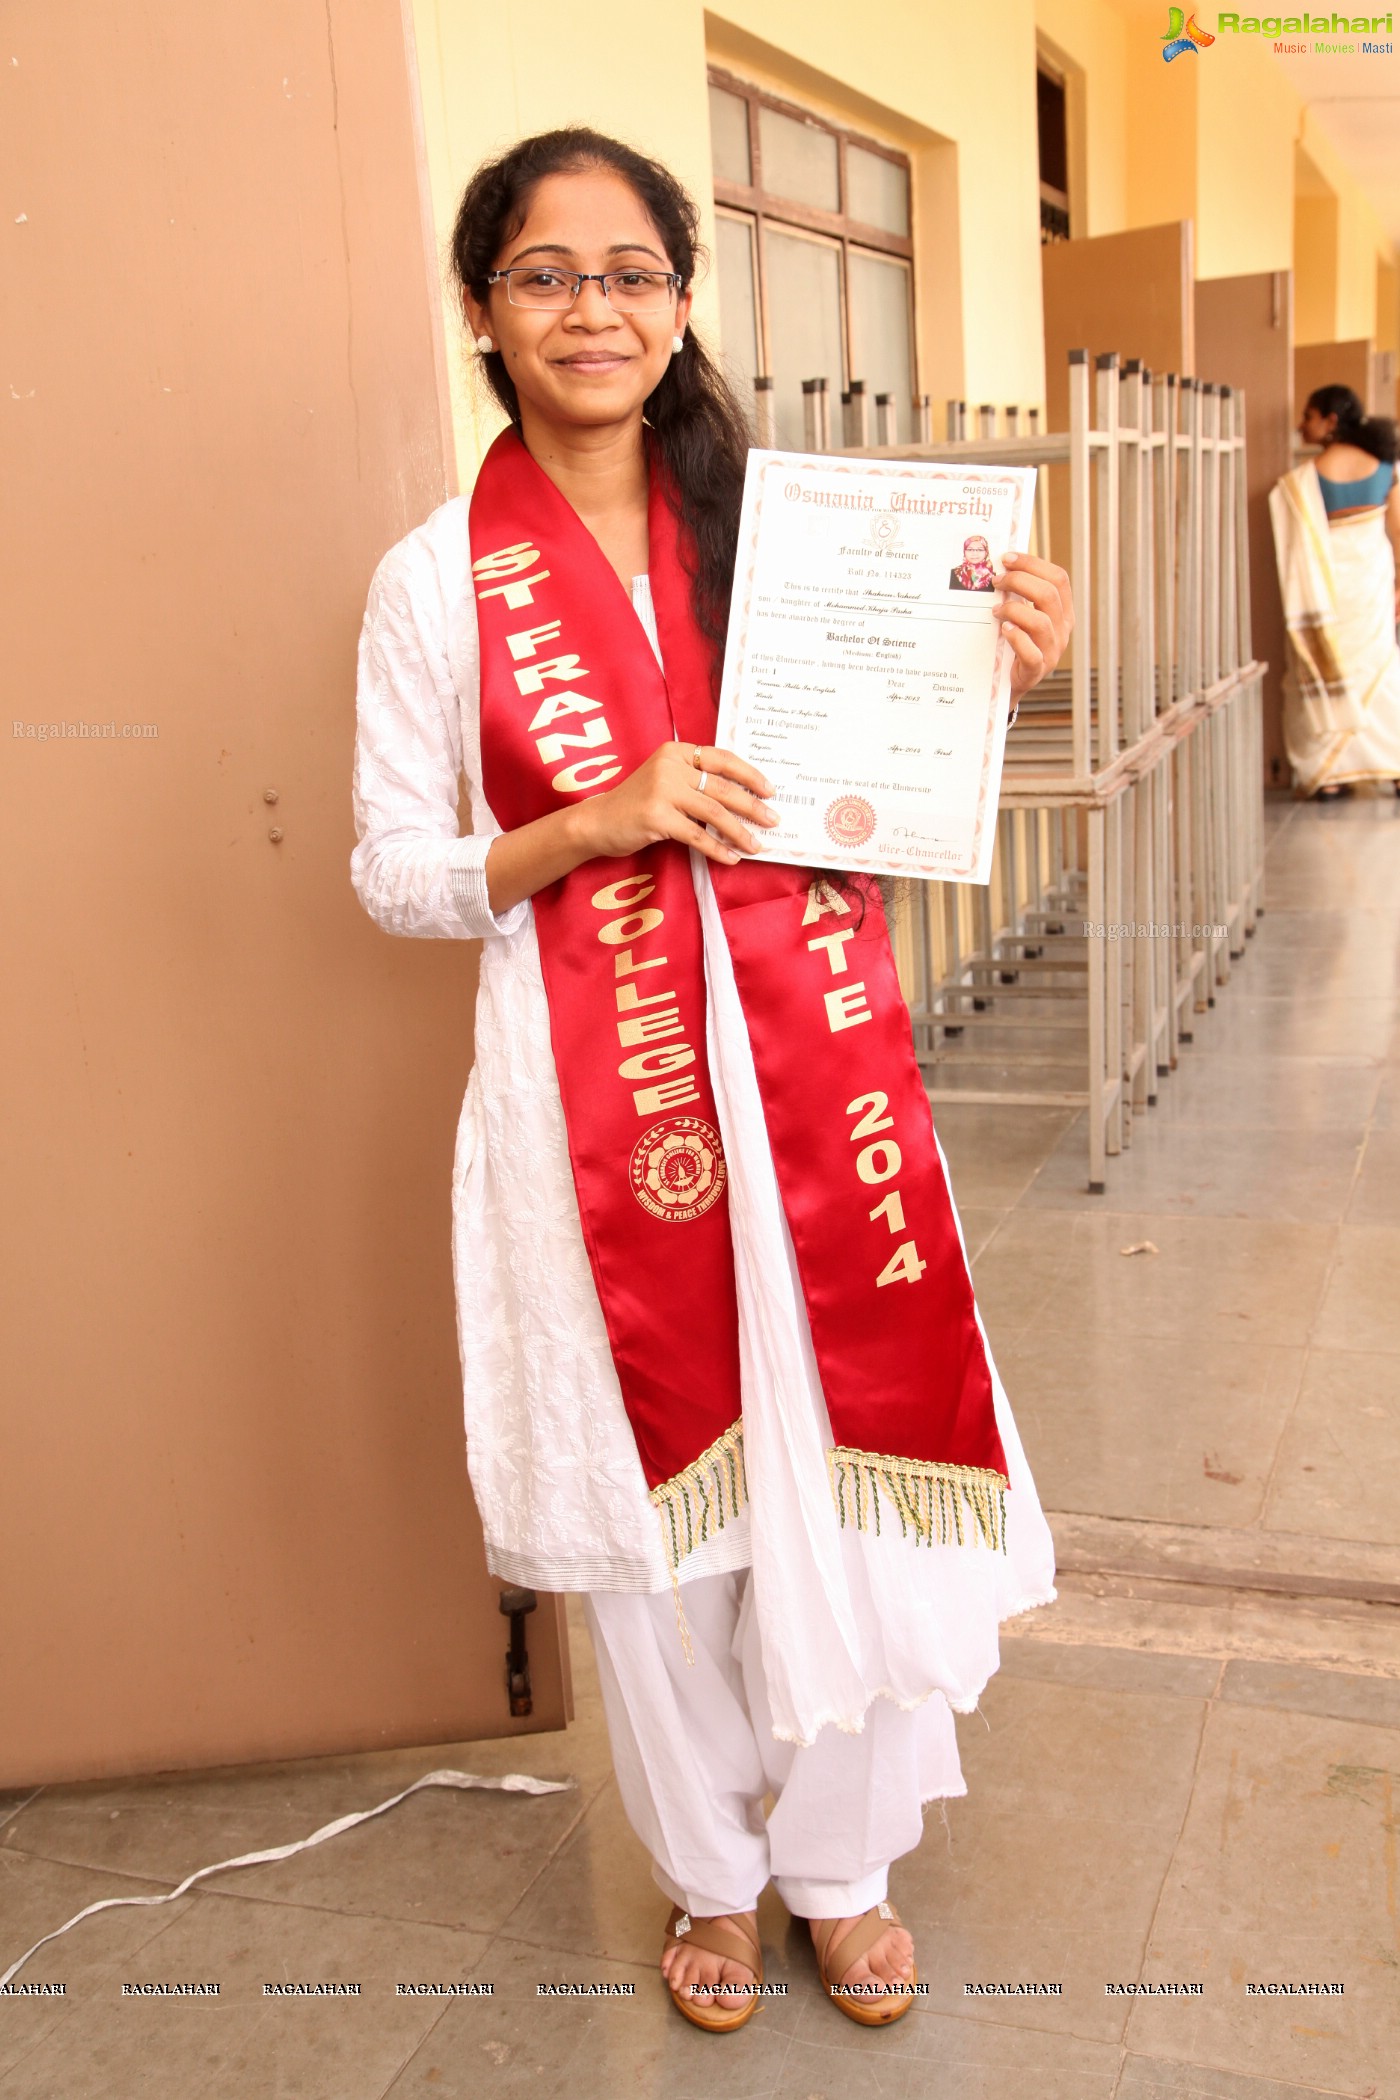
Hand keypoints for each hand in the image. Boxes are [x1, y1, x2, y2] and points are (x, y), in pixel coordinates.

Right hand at [577, 740, 778, 866]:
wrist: (597, 822)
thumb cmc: (636, 804)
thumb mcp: (665, 782)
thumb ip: (694, 783)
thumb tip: (741, 799)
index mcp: (675, 752)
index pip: (721, 758)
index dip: (749, 774)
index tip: (770, 790)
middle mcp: (669, 766)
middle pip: (722, 787)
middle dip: (752, 806)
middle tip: (773, 820)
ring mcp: (662, 791)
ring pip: (714, 813)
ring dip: (739, 832)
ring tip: (756, 845)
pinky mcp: (656, 817)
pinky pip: (697, 835)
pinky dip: (717, 849)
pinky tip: (732, 858)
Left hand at [996, 552, 1074, 701]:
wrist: (1007, 683)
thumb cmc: (1012, 642)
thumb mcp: (1022, 616)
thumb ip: (1019, 594)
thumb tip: (1000, 565)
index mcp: (1063, 612)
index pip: (1059, 579)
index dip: (1034, 564)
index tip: (1008, 558)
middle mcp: (1063, 630)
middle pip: (1049, 595)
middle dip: (1019, 581)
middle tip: (996, 581)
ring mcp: (1052, 651)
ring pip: (1041, 622)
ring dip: (1013, 609)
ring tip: (995, 610)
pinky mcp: (1036, 671)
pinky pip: (1031, 653)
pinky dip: (1016, 638)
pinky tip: (1003, 630)